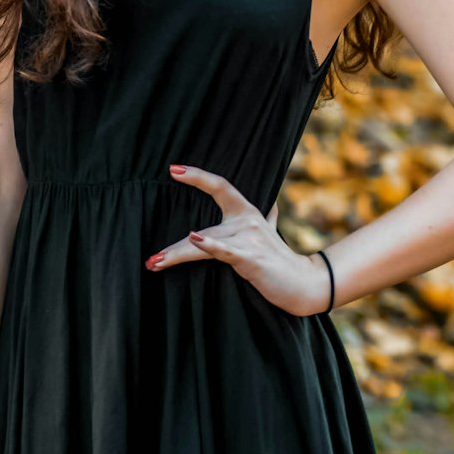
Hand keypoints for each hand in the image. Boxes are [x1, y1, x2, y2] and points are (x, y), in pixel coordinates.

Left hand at [145, 164, 324, 317]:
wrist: (302, 283)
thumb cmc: (281, 260)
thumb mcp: (273, 233)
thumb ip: (269, 218)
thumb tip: (273, 205)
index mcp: (248, 212)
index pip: (220, 186)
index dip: (196, 176)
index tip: (172, 169)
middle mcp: (247, 220)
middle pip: (202, 227)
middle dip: (174, 247)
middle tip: (150, 256)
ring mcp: (249, 238)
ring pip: (205, 242)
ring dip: (177, 255)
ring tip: (154, 262)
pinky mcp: (250, 258)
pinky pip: (224, 250)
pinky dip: (209, 245)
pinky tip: (193, 239)